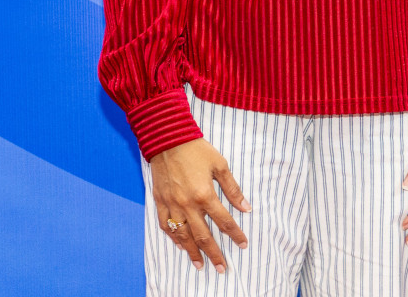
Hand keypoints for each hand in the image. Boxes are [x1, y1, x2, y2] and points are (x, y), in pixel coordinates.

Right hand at [150, 138, 251, 272]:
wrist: (168, 139)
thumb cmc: (196, 149)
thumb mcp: (220, 165)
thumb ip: (232, 189)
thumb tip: (246, 207)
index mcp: (205, 194)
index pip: (224, 221)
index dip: (235, 234)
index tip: (243, 244)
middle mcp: (187, 204)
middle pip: (203, 235)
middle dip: (214, 253)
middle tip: (222, 268)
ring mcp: (172, 204)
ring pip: (183, 235)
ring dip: (192, 252)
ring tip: (200, 264)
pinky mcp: (160, 201)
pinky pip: (166, 225)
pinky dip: (173, 237)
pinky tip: (180, 245)